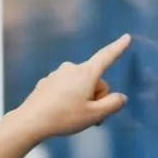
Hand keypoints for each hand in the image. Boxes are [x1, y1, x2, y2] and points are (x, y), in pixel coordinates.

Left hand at [10, 34, 131, 140]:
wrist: (31, 121)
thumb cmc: (64, 117)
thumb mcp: (94, 115)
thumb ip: (112, 104)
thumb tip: (121, 97)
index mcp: (86, 73)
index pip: (106, 57)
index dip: (118, 48)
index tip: (126, 37)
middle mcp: (72, 68)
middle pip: (94, 80)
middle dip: (96, 96)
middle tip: (90, 116)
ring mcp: (57, 74)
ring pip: (79, 85)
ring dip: (82, 98)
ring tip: (73, 116)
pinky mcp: (47, 81)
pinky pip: (66, 88)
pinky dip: (68, 98)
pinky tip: (60, 111)